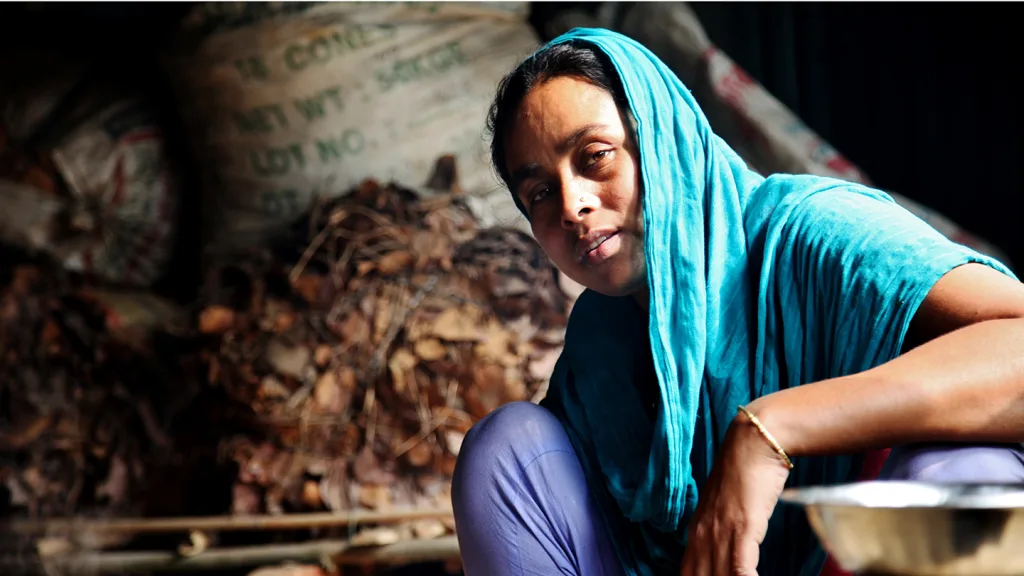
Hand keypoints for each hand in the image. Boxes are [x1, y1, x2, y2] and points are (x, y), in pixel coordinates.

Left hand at [680, 408, 791, 575]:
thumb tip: (729, 559)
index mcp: (697, 532)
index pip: (688, 574)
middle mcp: (702, 535)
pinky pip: (739, 566)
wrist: (754, 442)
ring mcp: (720, 531)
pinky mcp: (742, 526)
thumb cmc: (746, 475)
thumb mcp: (728, 509)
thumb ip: (723, 534)